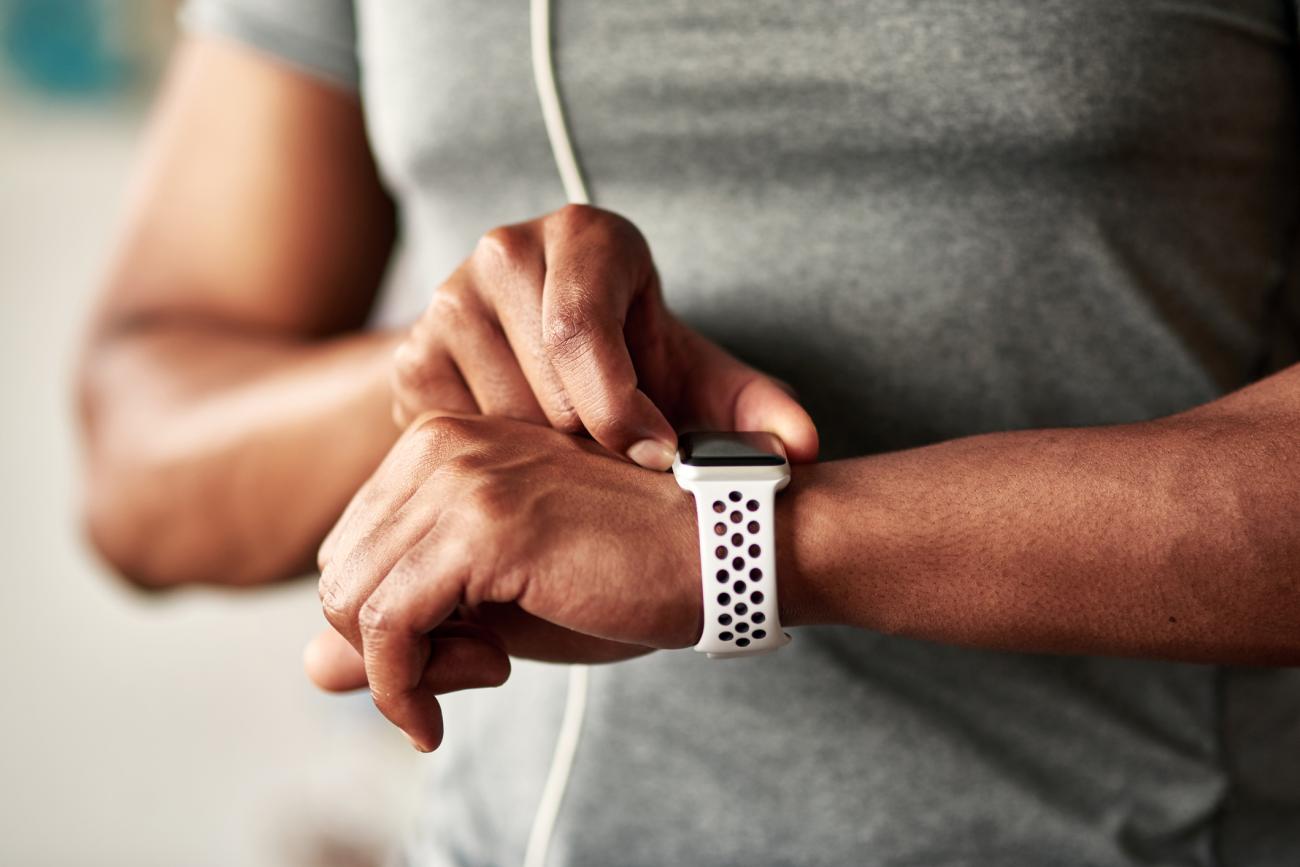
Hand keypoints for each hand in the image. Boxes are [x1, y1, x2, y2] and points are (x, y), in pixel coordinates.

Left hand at [312, 414, 699, 750]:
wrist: (728, 549)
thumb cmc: (627, 574)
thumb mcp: (503, 606)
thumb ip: (408, 628)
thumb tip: (309, 669)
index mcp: (443, 443)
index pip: (353, 548)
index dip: (392, 618)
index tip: (467, 649)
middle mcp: (441, 445)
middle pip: (341, 572)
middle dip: (390, 644)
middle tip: (479, 662)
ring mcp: (461, 479)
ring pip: (351, 601)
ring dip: (404, 669)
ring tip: (489, 668)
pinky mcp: (486, 527)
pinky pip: (389, 627)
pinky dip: (406, 685)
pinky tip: (475, 689)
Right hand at [390, 204, 818, 469]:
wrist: (545, 359)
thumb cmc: (633, 362)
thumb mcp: (695, 378)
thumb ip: (752, 410)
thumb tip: (800, 449)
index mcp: (586, 235)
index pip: (582, 334)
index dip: (621, 411)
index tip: (655, 455)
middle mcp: (504, 249)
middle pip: (544, 389)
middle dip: (590, 446)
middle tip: (615, 457)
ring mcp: (444, 299)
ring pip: (498, 424)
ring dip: (544, 461)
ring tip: (572, 451)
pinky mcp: (409, 356)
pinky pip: (456, 440)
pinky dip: (498, 465)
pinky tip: (527, 455)